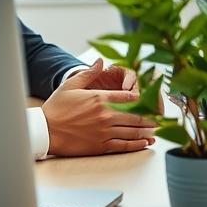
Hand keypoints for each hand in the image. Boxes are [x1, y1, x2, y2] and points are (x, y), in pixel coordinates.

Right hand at [43, 62, 158, 155]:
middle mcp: (106, 115)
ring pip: (133, 131)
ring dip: (148, 130)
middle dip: (151, 117)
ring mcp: (104, 131)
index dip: (144, 99)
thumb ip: (89, 73)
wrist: (45, 131)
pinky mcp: (101, 145)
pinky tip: (146, 143)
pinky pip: (124, 145)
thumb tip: (100, 61)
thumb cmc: (56, 108)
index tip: (152, 100)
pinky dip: (137, 144)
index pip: (130, 98)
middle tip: (161, 117)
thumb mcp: (70, 85)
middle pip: (136, 115)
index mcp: (100, 98)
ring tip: (157, 130)